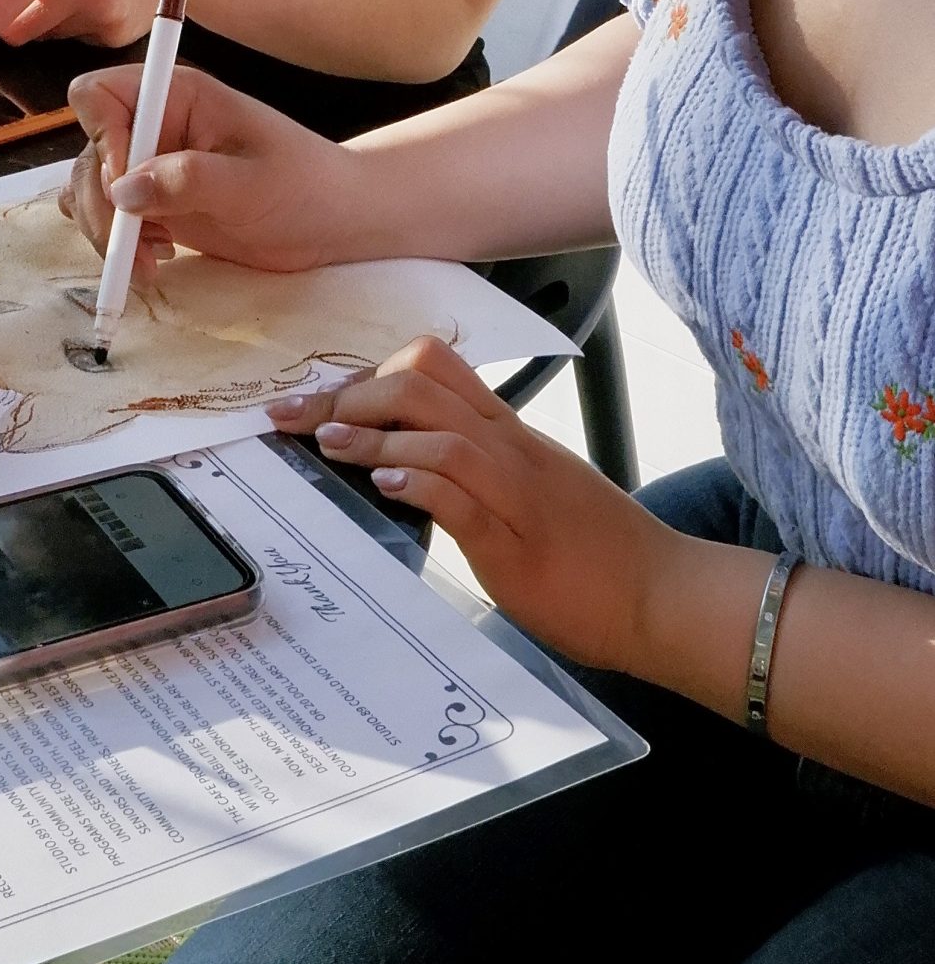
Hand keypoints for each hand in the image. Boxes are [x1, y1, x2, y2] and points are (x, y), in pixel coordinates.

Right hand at [59, 63, 361, 278]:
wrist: (335, 222)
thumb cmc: (306, 188)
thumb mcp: (251, 184)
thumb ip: (186, 180)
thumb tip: (122, 190)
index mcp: (178, 96)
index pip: (100, 95)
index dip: (102, 137)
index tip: (126, 184)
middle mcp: (155, 125)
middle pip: (88, 152)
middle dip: (100, 205)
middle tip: (134, 248)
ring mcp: (151, 166)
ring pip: (90, 191)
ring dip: (107, 231)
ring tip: (149, 262)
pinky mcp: (154, 204)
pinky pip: (109, 218)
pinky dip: (117, 244)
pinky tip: (154, 260)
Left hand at [267, 336, 675, 675]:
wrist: (666, 596)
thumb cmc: (600, 554)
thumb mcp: (536, 495)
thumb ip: (481, 475)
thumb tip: (416, 469)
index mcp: (512, 435)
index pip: (439, 367)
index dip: (370, 373)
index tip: (323, 399)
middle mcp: (512, 448)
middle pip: (424, 380)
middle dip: (350, 392)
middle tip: (298, 417)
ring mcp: (517, 490)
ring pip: (437, 426)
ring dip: (369, 430)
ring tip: (326, 443)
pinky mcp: (518, 542)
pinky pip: (460, 493)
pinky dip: (414, 480)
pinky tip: (383, 485)